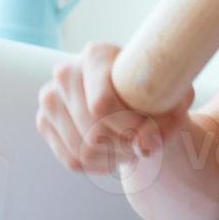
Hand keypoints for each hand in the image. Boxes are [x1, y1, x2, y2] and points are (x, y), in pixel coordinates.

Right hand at [36, 41, 193, 173]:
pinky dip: (99, 164)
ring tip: (133, 148)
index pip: (102, 105)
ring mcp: (50, 98)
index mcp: (97, 55)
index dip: (129, 127)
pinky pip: (72, 159)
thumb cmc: (159, 92)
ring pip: (82, 149)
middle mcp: (66, 72)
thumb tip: (143, 146)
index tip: (150, 132)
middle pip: (94, 130)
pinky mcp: (44, 121)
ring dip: (114, 157)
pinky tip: (114, 152)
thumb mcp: (175, 99)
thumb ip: (168, 120)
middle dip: (125, 145)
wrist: (133, 96)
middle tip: (144, 145)